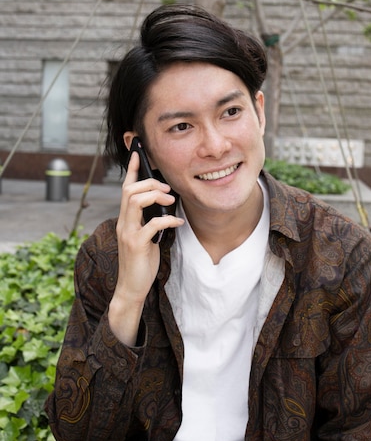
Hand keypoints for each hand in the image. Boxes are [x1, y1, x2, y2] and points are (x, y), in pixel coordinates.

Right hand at [109, 151, 182, 344]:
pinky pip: (151, 224)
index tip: (138, 153)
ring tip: (172, 202)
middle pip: (130, 190)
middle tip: (168, 190)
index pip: (125, 189)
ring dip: (156, 196)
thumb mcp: (145, 236)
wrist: (131, 288)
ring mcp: (128, 233)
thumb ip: (149, 219)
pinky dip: (167, 220)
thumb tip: (165, 204)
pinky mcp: (137, 244)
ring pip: (135, 201)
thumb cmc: (141, 261)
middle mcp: (123, 222)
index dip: (131, 170)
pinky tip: (178, 224)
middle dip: (150, 183)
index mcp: (125, 219)